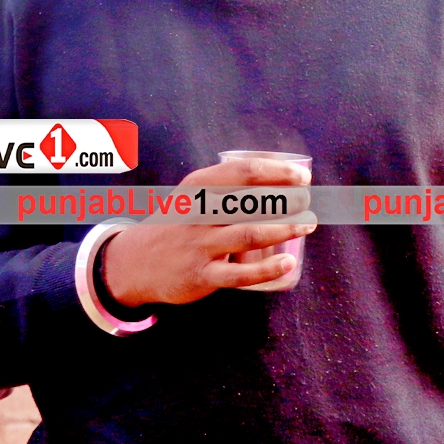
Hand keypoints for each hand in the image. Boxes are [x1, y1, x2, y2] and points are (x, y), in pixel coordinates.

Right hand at [99, 155, 313, 304]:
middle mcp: (197, 213)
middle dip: (288, 200)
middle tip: (308, 201)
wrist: (135, 262)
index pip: (243, 172)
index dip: (278, 172)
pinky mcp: (202, 275)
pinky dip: (268, 269)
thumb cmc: (176, 224)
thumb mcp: (190, 195)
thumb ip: (225, 183)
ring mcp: (199, 245)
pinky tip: (288, 263)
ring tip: (308, 223)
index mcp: (196, 188)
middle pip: (251, 201)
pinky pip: (240, 274)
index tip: (302, 177)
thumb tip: (277, 168)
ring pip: (250, 234)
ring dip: (285, 228)